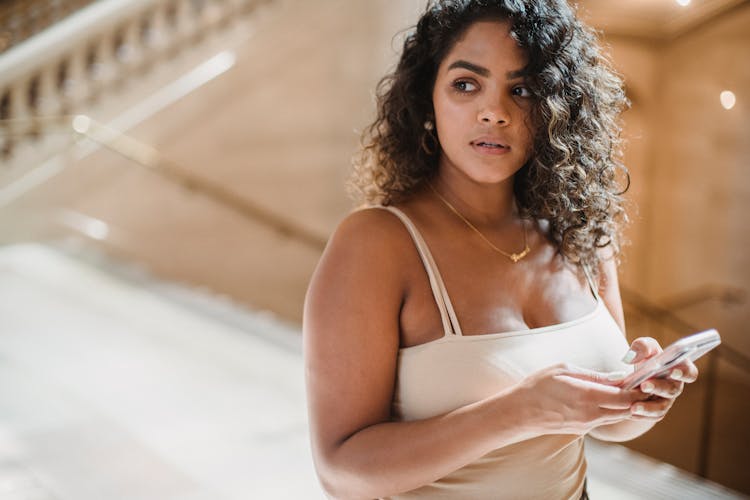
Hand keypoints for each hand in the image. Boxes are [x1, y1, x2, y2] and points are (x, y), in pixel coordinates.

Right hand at [516, 363, 646, 435]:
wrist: (519, 413)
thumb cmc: (537, 387)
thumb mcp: (564, 370)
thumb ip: (593, 375)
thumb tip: (617, 378)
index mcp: (587, 396)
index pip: (625, 396)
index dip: (639, 389)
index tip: (644, 377)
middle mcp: (591, 414)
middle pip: (627, 409)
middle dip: (638, 397)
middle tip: (643, 383)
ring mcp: (587, 425)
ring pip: (617, 416)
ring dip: (626, 404)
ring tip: (630, 389)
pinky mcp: (581, 430)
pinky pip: (604, 419)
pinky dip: (612, 409)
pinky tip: (610, 398)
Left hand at [621, 337, 698, 420]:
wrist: (636, 375)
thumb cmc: (646, 357)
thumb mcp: (644, 347)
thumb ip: (642, 346)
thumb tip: (632, 356)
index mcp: (678, 368)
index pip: (689, 372)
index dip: (683, 372)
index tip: (672, 370)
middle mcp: (675, 386)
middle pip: (672, 390)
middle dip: (658, 387)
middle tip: (644, 385)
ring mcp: (667, 400)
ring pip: (661, 407)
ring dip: (648, 408)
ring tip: (633, 407)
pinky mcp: (656, 411)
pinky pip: (651, 416)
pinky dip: (641, 415)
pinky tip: (629, 412)